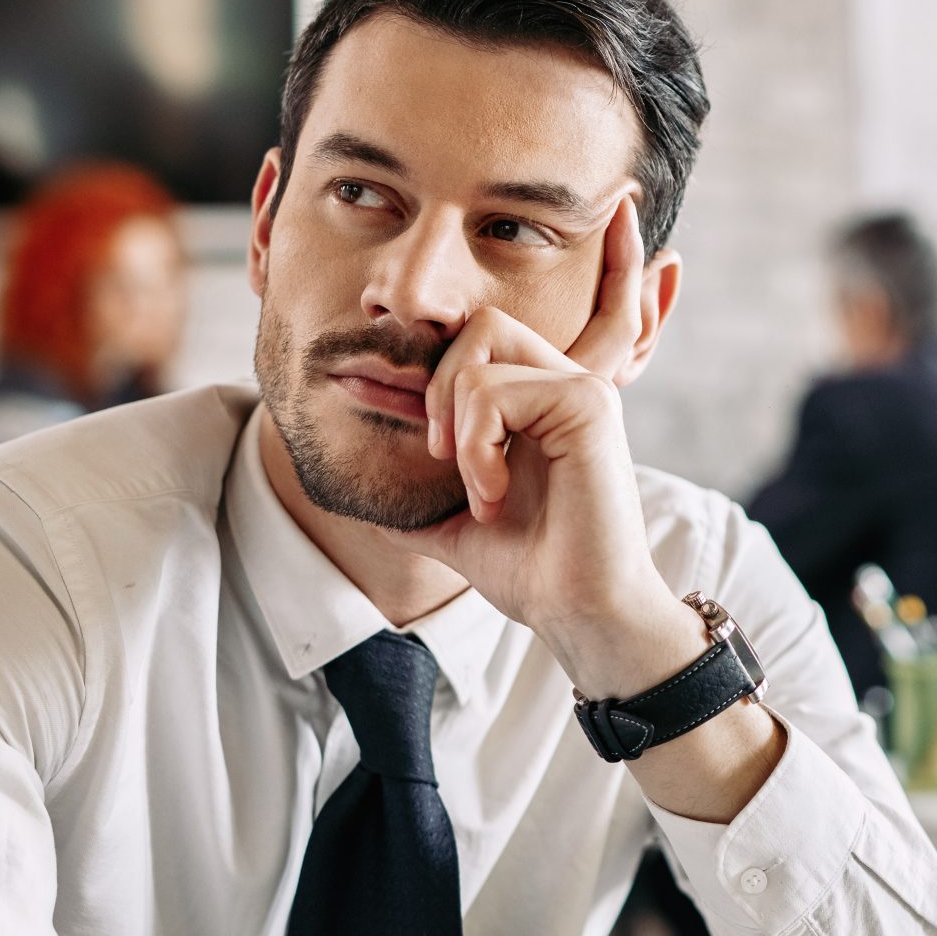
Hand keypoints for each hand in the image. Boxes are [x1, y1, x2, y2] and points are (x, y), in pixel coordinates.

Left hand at [405, 197, 695, 694]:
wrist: (578, 612)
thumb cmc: (533, 571)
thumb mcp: (451, 524)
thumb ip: (412, 499)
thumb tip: (347, 496)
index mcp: (536, 399)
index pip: (478, 334)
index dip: (431, 377)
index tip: (434, 450)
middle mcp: (562, 383)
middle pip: (475, 323)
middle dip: (437, 388)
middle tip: (443, 456)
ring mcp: (580, 389)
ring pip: (478, 353)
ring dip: (457, 428)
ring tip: (478, 488)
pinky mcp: (588, 405)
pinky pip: (496, 390)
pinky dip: (478, 446)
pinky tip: (494, 494)